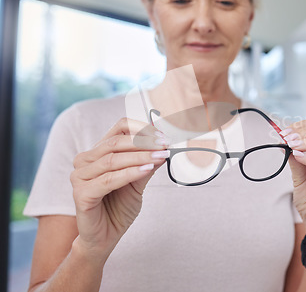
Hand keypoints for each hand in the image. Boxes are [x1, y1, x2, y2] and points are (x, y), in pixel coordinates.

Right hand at [70, 117, 169, 261]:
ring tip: (161, 156)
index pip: (119, 129)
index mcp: (98, 153)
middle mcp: (85, 161)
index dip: (142, 128)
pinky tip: (146, 169)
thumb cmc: (118, 208)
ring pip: (113, 159)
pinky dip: (130, 173)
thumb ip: (147, 164)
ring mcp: (80, 177)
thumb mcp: (138, 183)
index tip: (163, 134)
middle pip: (116, 143)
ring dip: (140, 156)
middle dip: (144, 142)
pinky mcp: (81, 193)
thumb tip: (163, 147)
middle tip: (165, 144)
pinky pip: (109, 179)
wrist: (104, 237)